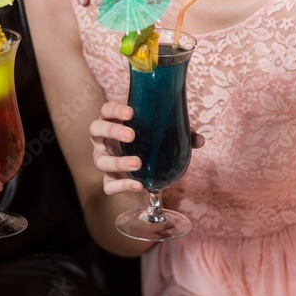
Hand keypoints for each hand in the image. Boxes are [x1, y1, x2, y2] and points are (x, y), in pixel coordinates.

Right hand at [88, 101, 204, 195]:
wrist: (143, 168)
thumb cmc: (149, 143)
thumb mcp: (163, 135)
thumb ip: (180, 134)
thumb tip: (199, 140)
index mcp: (113, 122)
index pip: (106, 110)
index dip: (114, 110)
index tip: (130, 112)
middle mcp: (102, 140)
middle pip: (96, 129)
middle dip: (112, 131)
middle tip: (131, 135)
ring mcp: (103, 160)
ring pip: (100, 160)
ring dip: (118, 162)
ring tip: (138, 163)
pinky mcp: (108, 180)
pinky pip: (109, 185)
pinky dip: (122, 186)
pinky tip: (138, 185)